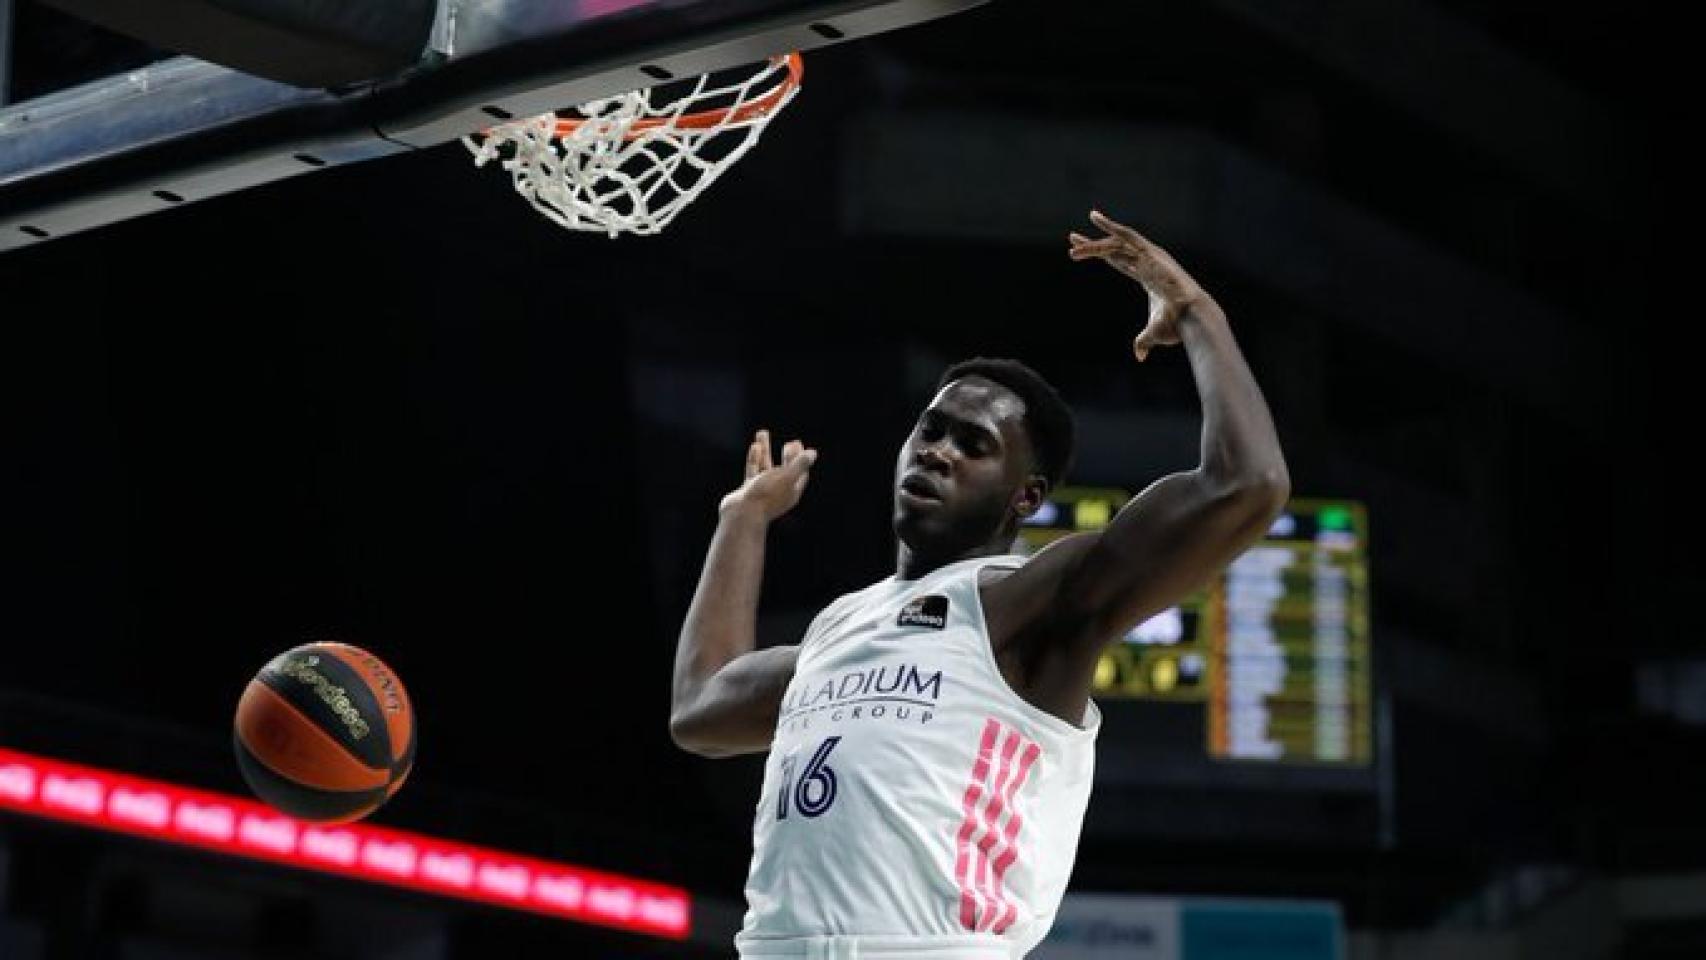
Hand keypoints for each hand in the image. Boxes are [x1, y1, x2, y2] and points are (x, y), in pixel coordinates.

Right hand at [720, 429, 817, 520]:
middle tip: (790, 443)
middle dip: (787, 456)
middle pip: (785, 470)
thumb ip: (799, 464)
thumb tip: (813, 453)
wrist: (741, 514)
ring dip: (765, 450)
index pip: (800, 473)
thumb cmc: (765, 496)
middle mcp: (778, 492)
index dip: (800, 458)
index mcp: (791, 492)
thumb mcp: (786, 477)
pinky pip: (752, 471)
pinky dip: (754, 458)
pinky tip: (754, 446)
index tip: (796, 444)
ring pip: (765, 467)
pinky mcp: (748, 490)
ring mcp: (762, 491)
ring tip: (762, 433)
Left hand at [1068, 210, 1215, 361]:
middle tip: (1071, 239)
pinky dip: (1110, 228)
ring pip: (1116, 244)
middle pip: (1115, 249)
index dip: (1103, 256)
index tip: (1088, 252)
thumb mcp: (1153, 334)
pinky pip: (1126, 239)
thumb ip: (1143, 342)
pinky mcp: (1151, 253)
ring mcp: (1150, 256)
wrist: (1192, 317)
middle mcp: (1148, 263)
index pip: (1119, 263)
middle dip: (1093, 244)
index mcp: (1147, 276)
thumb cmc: (1177, 325)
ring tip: (1071, 238)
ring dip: (1094, 242)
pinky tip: (1095, 221)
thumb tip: (1139, 356)